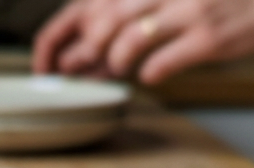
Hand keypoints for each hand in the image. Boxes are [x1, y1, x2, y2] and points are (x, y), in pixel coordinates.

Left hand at [33, 0, 253, 83]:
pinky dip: (147, 74)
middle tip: (84, 69)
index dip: (55, 37)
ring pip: (125, 44)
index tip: (45, 66)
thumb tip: (79, 52)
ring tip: (123, 66)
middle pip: (100, 24)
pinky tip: (153, 72)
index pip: (85, 5)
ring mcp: (188, 10)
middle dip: (84, 54)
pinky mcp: (208, 38)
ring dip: (115, 63)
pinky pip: (159, 65)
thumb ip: (129, 14)